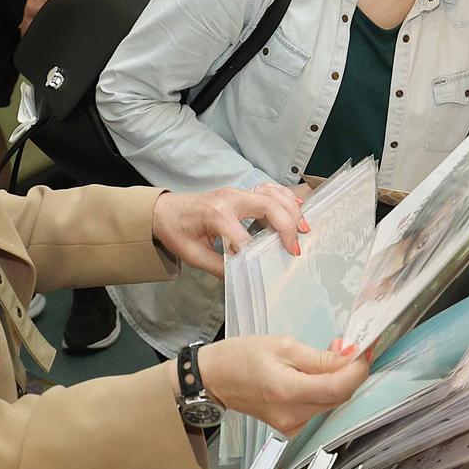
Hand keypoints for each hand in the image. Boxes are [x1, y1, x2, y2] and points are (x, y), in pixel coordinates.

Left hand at [151, 183, 306, 276]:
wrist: (164, 211)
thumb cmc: (177, 231)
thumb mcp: (192, 254)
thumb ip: (218, 267)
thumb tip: (241, 279)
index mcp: (215, 214)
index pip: (243, 236)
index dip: (256, 253)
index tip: (268, 268)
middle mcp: (230, 199)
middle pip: (268, 206)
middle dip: (286, 226)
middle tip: (295, 247)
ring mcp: (238, 192)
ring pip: (273, 194)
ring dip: (291, 210)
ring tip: (304, 228)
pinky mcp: (242, 192)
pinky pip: (270, 189)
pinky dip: (286, 197)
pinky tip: (297, 208)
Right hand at [194, 336, 369, 436]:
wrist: (213, 378)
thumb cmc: (241, 357)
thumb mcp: (283, 346)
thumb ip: (320, 357)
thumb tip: (351, 356)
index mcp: (288, 392)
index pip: (339, 387)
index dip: (358, 368)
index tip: (364, 348)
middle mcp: (293, 415)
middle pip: (339, 396)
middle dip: (349, 371)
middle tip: (345, 346)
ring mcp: (292, 424)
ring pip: (331, 401)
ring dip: (338, 379)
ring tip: (328, 355)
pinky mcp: (291, 426)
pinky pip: (319, 406)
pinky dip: (324, 389)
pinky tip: (316, 374)